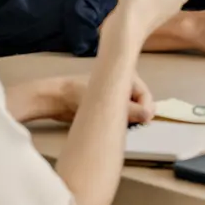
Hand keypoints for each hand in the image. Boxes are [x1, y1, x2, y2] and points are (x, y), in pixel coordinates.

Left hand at [12, 72, 154, 124]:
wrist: (55, 99)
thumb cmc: (77, 93)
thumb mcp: (105, 101)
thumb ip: (130, 109)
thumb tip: (149, 115)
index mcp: (125, 76)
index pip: (145, 94)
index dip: (147, 108)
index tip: (144, 122)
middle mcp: (123, 85)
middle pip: (141, 103)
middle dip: (140, 115)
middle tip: (134, 127)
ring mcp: (115, 97)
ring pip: (132, 111)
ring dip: (131, 121)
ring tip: (125, 128)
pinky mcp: (107, 107)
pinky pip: (122, 116)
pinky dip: (122, 123)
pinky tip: (117, 129)